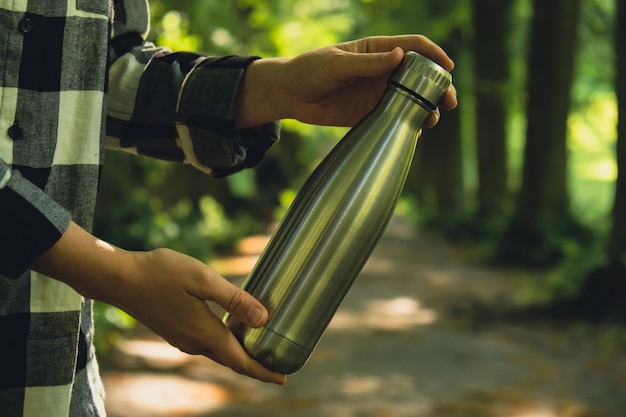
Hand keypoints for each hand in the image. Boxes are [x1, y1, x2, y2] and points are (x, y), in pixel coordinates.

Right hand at [32, 222, 285, 383]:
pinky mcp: (174, 330)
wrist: (119, 278)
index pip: (241, 361)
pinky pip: (206, 343)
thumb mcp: (202, 279)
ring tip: (259, 345)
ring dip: (239, 352)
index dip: (263, 371)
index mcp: (205, 332)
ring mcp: (182, 338)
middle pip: (231, 360)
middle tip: (277, 363)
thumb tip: (263, 320)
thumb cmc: (160, 273)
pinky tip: (231, 328)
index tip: (283, 379)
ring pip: (218, 351)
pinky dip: (224, 343)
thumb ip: (234, 300)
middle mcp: (194, 342)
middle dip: (255, 364)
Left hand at [235, 35, 456, 128]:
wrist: (290, 95)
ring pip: (411, 98)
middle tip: (449, 100)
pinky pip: (396, 116)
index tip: (447, 67)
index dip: (433, 54)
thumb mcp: (336, 63)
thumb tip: (398, 56)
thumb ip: (367, 63)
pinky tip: (417, 129)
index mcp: (376, 50)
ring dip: (427, 107)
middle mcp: (382, 70)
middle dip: (438, 86)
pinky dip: (410, 122)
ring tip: (433, 119)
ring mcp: (378, 92)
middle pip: (419, 75)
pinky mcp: (371, 112)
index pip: (412, 47)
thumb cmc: (309, 70)